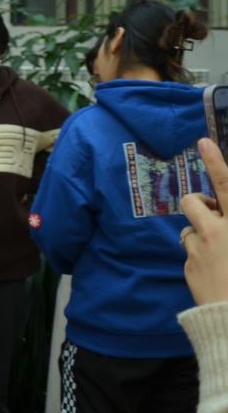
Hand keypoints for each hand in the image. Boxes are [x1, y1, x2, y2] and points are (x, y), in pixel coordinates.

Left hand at [180, 138, 227, 305]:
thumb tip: (222, 215)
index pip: (227, 186)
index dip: (215, 162)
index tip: (202, 141)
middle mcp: (220, 232)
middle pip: (194, 202)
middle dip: (198, 201)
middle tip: (208, 209)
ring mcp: (201, 250)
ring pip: (188, 228)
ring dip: (200, 232)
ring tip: (217, 247)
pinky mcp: (189, 268)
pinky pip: (190, 253)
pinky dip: (200, 256)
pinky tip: (216, 271)